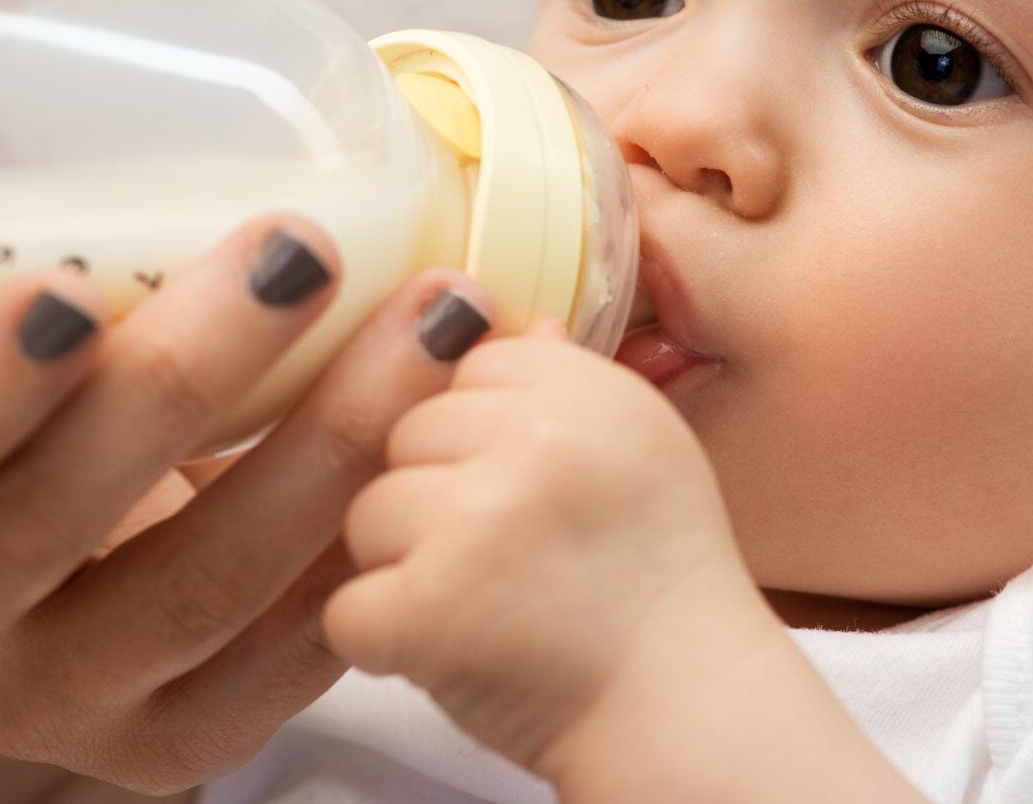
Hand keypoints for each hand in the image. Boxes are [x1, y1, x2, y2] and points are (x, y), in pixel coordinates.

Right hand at [0, 0, 499, 794]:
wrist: (1, 535)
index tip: (66, 288)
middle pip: (49, 529)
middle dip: (185, 391)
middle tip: (301, 251)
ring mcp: (48, 701)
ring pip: (191, 601)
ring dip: (322, 460)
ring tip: (435, 328)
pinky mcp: (162, 747)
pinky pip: (274, 671)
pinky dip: (361, 558)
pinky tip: (443, 442)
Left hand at [323, 320, 772, 772]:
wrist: (687, 714)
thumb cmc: (659, 592)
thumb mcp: (644, 451)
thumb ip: (563, 384)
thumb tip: (494, 317)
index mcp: (584, 391)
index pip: (465, 366)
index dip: (476, 439)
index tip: (523, 494)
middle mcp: (536, 440)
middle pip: (405, 435)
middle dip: (433, 501)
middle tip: (504, 561)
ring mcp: (476, 521)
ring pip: (365, 515)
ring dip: (402, 570)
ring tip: (483, 608)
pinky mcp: (424, 608)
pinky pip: (345, 606)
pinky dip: (383, 645)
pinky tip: (450, 654)